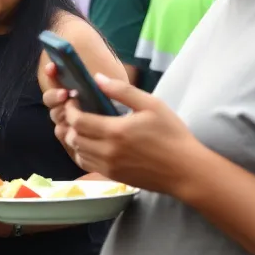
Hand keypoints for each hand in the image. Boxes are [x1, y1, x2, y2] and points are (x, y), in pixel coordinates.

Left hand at [49, 72, 207, 197]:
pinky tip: (89, 144)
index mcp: (115, 131)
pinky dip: (81, 153)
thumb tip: (97, 78)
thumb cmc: (172, 134)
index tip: (73, 101)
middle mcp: (107, 151)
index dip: (70, 110)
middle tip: (76, 112)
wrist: (185, 170)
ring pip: (77, 152)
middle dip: (69, 123)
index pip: (78, 121)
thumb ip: (122, 90)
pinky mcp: (113, 176)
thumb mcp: (151, 104)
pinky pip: (86, 164)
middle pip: (74, 137)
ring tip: (81, 127)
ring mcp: (109, 166)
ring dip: (74, 139)